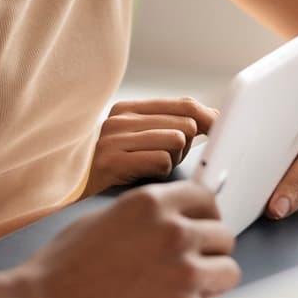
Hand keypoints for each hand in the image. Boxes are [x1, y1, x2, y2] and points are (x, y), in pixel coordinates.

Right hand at [21, 181, 239, 297]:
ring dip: (209, 280)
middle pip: (222, 234)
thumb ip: (144, 215)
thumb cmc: (62, 270)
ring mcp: (183, 272)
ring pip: (228, 271)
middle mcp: (171, 232)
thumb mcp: (102, 220)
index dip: (203, 214)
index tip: (200, 225)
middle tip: (186, 262)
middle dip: (207, 249)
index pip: (206, 198)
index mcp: (149, 203)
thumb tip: (170, 216)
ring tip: (181, 289)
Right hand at [83, 97, 218, 196]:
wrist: (74, 192)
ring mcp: (113, 138)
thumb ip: (173, 125)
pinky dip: (160, 172)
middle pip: (185, 124)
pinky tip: (143, 177)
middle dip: (184, 147)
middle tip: (165, 159)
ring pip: (175, 140)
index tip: (224, 130)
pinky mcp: (111, 161)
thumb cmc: (118, 170)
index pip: (184, 104)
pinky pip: (161, 161)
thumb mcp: (144, 141)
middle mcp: (119, 119)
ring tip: (152, 168)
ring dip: (172, 160)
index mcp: (128, 108)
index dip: (209, 118)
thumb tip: (216, 118)